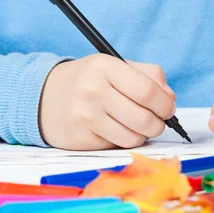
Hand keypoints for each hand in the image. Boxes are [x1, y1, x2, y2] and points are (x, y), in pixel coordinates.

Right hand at [39, 54, 175, 149]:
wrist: (42, 97)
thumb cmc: (88, 81)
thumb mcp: (115, 66)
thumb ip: (148, 76)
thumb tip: (170, 98)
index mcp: (105, 67)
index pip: (147, 90)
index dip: (165, 104)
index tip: (168, 108)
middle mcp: (93, 91)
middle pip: (144, 118)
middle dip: (158, 124)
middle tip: (157, 121)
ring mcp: (84, 117)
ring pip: (133, 137)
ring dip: (142, 135)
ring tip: (136, 125)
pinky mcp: (79, 139)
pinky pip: (117, 146)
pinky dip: (123, 141)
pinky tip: (116, 130)